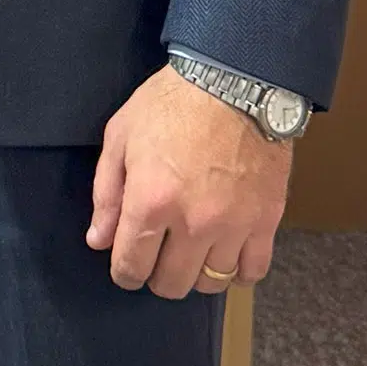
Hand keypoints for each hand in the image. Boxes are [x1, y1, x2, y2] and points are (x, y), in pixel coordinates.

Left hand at [86, 64, 290, 295]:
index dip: (124, 273)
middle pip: (172, 283)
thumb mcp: (120, 136)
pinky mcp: (267, 220)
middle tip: (157, 258)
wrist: (234, 82)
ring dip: (196, 276)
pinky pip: (253, 271)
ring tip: (191, 256)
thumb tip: (99, 240)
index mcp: (150, 202)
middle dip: (157, 277)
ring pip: (212, 282)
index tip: (126, 268)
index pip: (131, 265)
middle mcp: (192, 223)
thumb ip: (106, 193)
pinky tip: (227, 256)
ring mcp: (234, 226)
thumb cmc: (169, 103)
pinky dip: (238, 272)